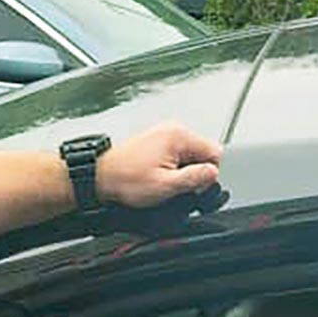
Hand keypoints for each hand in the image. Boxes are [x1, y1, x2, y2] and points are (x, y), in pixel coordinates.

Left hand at [95, 124, 222, 210]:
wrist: (101, 176)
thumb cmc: (126, 180)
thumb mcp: (165, 185)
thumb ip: (194, 179)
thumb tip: (214, 174)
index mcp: (179, 136)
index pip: (215, 152)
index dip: (208, 174)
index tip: (194, 187)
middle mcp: (173, 129)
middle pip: (202, 153)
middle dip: (194, 173)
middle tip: (174, 186)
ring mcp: (164, 133)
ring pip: (189, 156)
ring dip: (181, 171)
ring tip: (161, 180)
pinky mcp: (157, 141)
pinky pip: (176, 155)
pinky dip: (171, 167)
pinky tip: (156, 175)